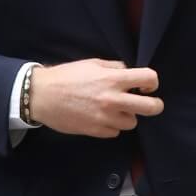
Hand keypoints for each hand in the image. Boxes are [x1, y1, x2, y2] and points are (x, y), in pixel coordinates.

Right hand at [28, 59, 162, 137]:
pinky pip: (115, 131)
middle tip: (147, 103)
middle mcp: (113, 99)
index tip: (146, 86)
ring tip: (113, 110)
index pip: (149, 78)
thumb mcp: (91, 64)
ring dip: (126, 116)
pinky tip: (99, 117)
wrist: (41, 96)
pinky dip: (111, 125)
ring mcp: (106, 118)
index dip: (152, 82)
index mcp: (112, 79)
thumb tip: (128, 74)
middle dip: (154, 105)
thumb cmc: (65, 77)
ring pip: (132, 122)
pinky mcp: (96, 131)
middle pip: (151, 107)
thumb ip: (113, 68)